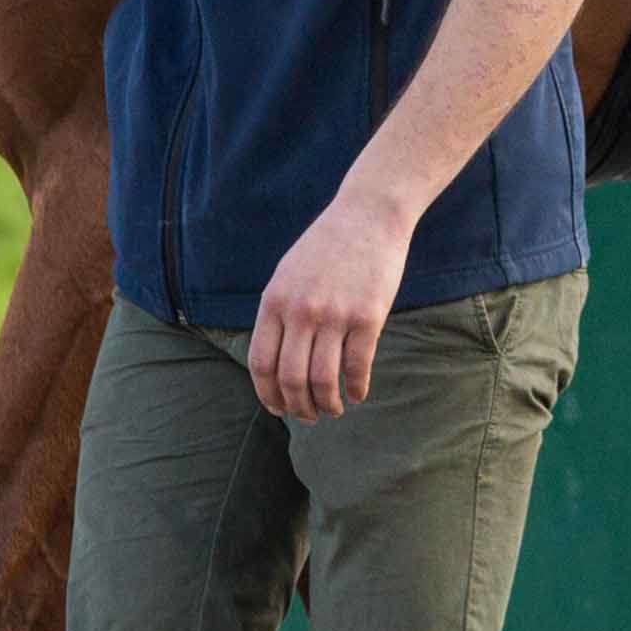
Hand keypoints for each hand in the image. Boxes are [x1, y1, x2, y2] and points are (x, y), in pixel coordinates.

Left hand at [248, 189, 413, 423]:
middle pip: (291, 378)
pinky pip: (358, 366)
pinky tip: (359, 393)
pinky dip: (357, 388)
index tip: (279, 409)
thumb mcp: (288, 274)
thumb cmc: (328, 246)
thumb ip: (279, 313)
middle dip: (299, 407)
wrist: (369, 214)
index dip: (268, 395)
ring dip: (328, 404)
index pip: (261, 363)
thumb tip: (276, 361)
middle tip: (309, 416)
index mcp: (274, 301)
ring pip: (324, 380)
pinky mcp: (368, 317)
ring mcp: (335, 315)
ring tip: (334, 409)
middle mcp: (301, 311)